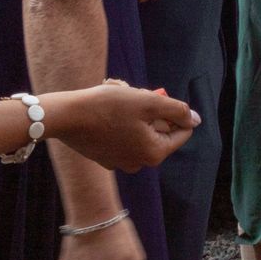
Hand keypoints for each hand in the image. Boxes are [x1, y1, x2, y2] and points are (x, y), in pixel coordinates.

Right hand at [53, 82, 198, 172]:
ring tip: (117, 97)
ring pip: (140, 128)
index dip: (171, 111)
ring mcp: (119, 161)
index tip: (150, 101)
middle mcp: (138, 163)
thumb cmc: (109, 107)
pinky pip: (123, 133)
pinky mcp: (104, 155)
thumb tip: (195, 120)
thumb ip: (178, 111)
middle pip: (159, 128)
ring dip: (134, 110)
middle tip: (131, 96)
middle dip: (150, 109)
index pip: (181, 130)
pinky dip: (119, 118)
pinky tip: (105, 107)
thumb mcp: (150, 102)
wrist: (65, 116)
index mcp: (153, 154)